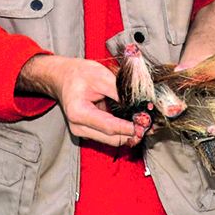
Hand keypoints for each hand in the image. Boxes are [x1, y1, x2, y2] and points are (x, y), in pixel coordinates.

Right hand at [19, 54, 146, 147]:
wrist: (62, 77)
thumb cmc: (78, 74)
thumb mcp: (100, 76)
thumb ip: (119, 91)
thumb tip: (139, 104)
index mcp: (78, 113)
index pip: (110, 127)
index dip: (130, 127)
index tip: (146, 124)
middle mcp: (79, 128)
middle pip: (113, 139)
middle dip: (134, 133)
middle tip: (152, 125)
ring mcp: (83, 132)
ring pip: (113, 141)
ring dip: (130, 135)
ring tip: (146, 124)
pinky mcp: (89, 133)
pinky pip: (110, 137)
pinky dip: (123, 132)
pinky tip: (135, 124)